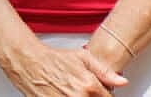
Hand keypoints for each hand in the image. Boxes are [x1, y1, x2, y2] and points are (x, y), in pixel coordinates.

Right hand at [0, 41, 127, 95]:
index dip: (104, 94)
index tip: (98, 91)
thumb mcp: (82, 57)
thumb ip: (105, 71)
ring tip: (72, 90)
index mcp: (89, 86)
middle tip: (82, 89)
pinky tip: (64, 93)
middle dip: (92, 96)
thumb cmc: (53, 59)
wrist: (28, 62)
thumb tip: (122, 82)